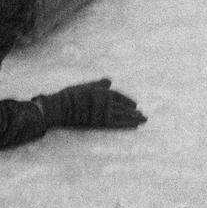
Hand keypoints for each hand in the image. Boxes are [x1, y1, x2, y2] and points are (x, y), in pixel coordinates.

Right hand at [31, 78, 145, 129]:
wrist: (62, 108)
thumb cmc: (71, 96)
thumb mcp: (85, 86)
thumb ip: (99, 84)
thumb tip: (109, 80)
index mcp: (101, 91)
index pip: (118, 96)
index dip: (127, 101)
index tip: (135, 105)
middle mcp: (105, 101)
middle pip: (123, 107)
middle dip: (134, 111)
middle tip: (145, 116)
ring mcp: (103, 112)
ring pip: (122, 115)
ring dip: (134, 118)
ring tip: (142, 121)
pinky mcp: (100, 122)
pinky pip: (117, 123)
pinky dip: (127, 124)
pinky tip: (134, 126)